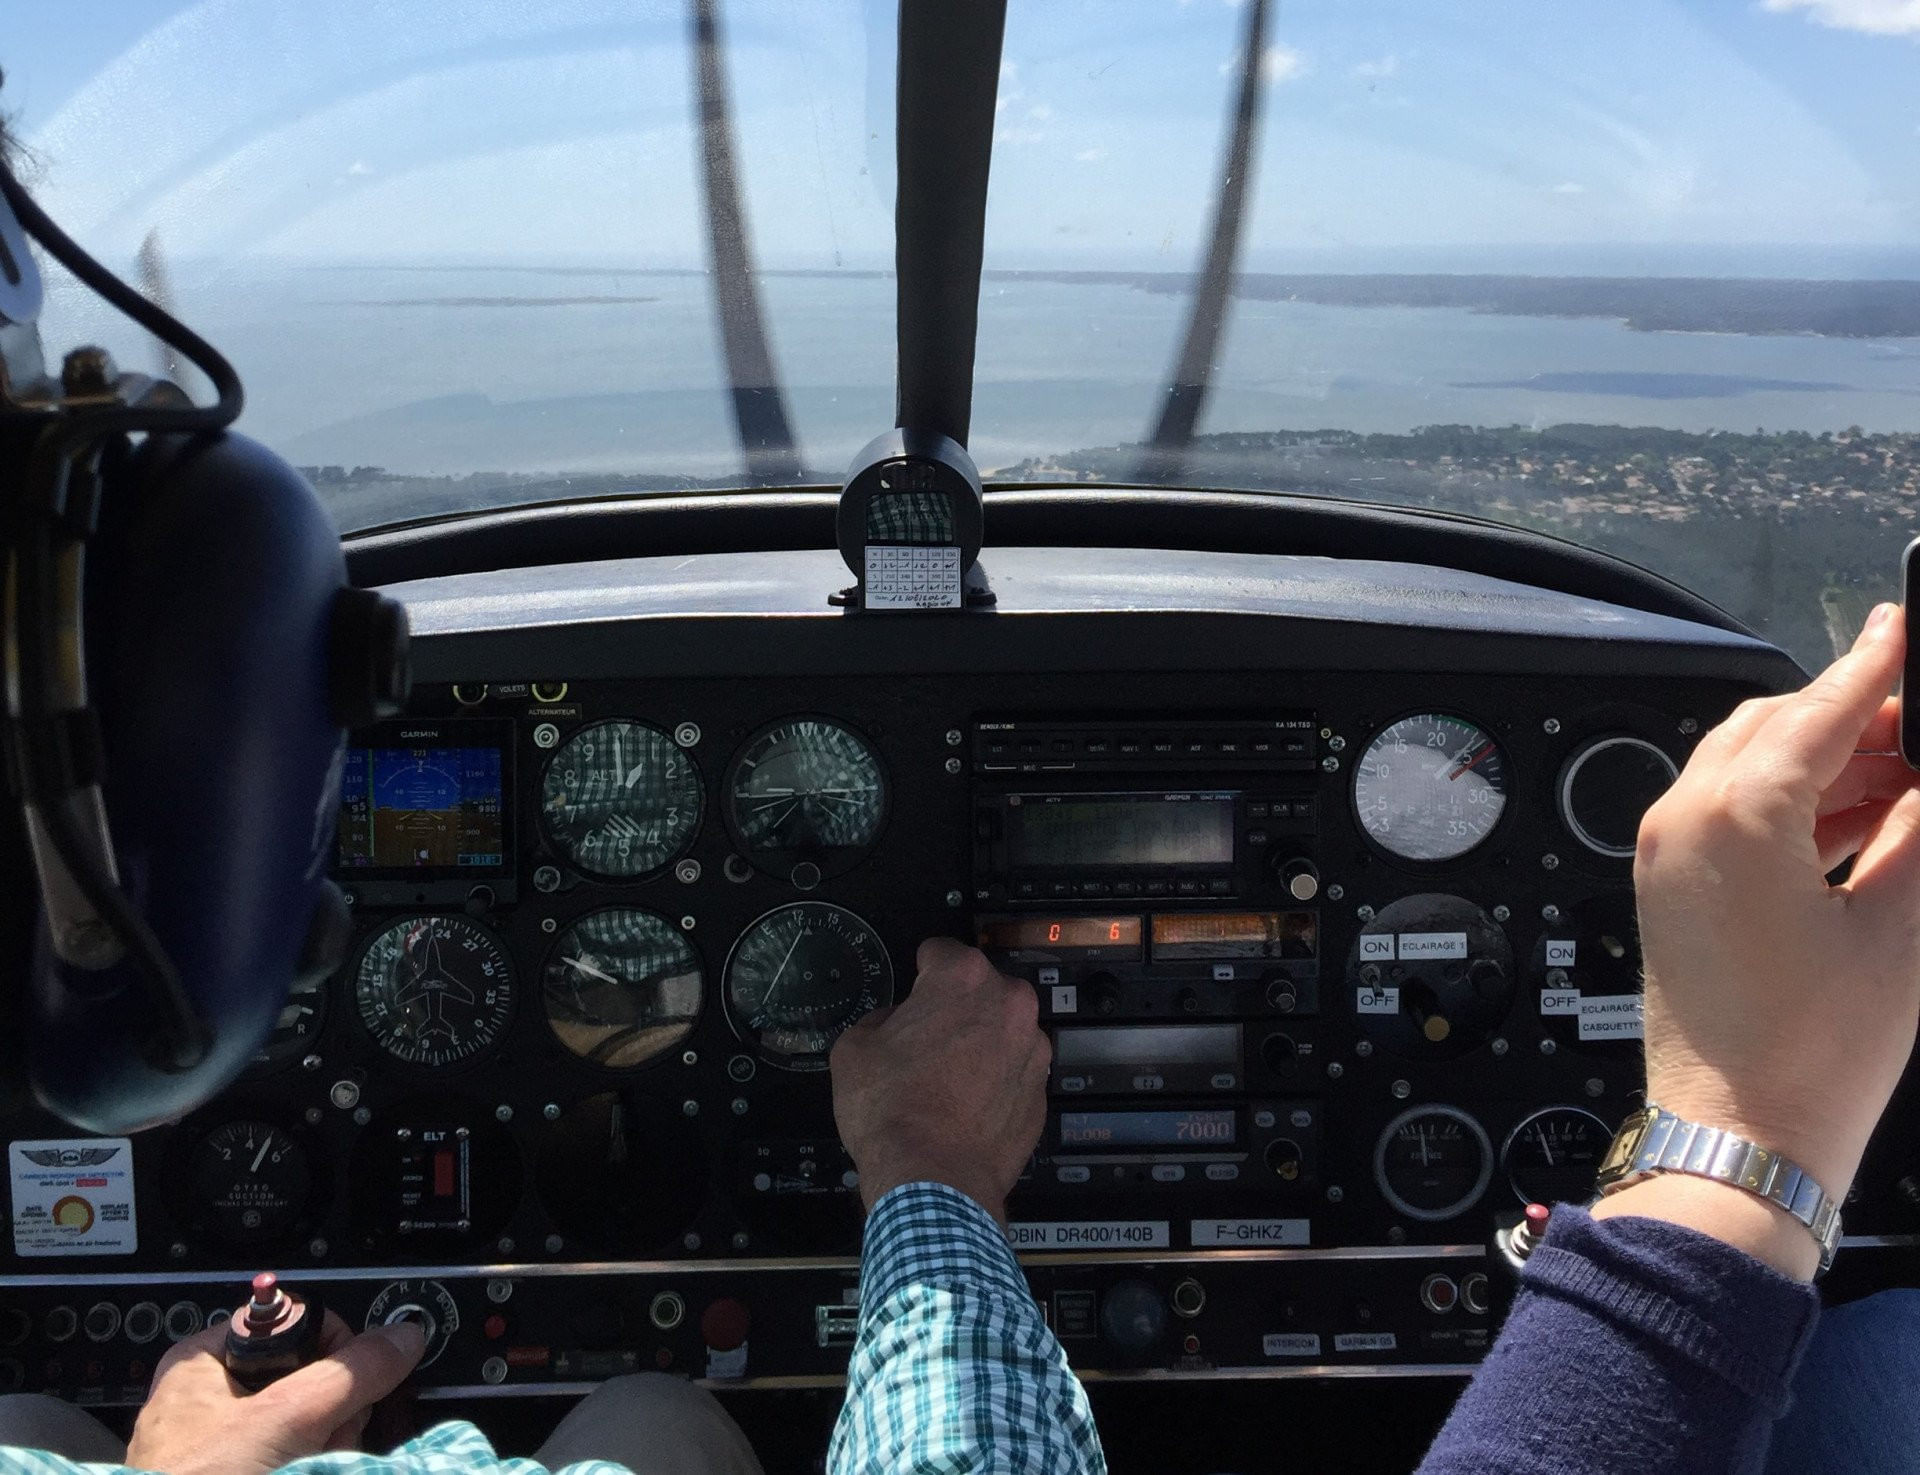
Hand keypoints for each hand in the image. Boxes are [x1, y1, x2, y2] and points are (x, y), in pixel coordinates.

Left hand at [125, 1312, 425, 1474]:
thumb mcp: (284, 1420)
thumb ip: (350, 1373)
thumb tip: (403, 1337)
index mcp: (203, 1360)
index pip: (294, 1321)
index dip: (334, 1349)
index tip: (351, 1384)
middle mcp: (209, 1398)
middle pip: (307, 1375)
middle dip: (332, 1411)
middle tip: (325, 1441)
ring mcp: (223, 1447)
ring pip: (306, 1424)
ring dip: (326, 1446)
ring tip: (312, 1466)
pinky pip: (293, 1458)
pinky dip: (311, 1464)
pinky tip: (309, 1472)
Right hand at [830, 937, 1050, 1223]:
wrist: (933, 1179)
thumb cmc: (893, 1110)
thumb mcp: (853, 1049)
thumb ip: (877, 1020)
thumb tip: (892, 1024)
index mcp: (963, 978)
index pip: (941, 951)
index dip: (920, 969)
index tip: (914, 984)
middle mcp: (1009, 1005)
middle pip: (980, 990)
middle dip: (956, 1007)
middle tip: (925, 1039)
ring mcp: (1032, 1051)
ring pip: (1003, 1032)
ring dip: (981, 1044)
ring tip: (945, 1078)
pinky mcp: (1041, 1094)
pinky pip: (1015, 1075)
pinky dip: (996, 1083)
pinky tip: (965, 1106)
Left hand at [1600, 602, 1919, 1272]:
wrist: (1738, 1138)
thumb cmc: (1813, 1052)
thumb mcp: (1902, 926)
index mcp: (1733, 815)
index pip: (1816, 709)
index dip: (1873, 666)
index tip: (1906, 627)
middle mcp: (1681, 820)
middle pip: (1774, 729)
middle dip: (1853, 717)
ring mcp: (1665, 855)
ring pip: (1750, 769)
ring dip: (1827, 762)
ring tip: (1911, 776)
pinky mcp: (1669, 889)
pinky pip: (1732, 817)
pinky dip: (1795, 805)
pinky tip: (1862, 819)